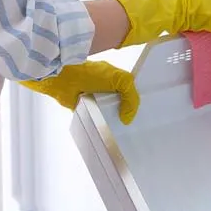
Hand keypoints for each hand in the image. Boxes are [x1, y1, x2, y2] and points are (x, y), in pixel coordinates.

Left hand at [19, 60, 139, 124]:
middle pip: (123, 105)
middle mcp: (107, 90)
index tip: (146, 117)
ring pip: (110, 114)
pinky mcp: (86, 110)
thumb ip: (131, 96)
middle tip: (138, 129)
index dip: (137, 104)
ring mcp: (96, 100)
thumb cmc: (92, 75)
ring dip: (115, 123)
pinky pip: (97, 120)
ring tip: (124, 136)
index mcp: (116, 79)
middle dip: (129, 115)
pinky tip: (109, 135)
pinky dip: (101, 127)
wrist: (65, 79)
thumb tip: (127, 119)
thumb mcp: (119, 79)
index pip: (131, 93)